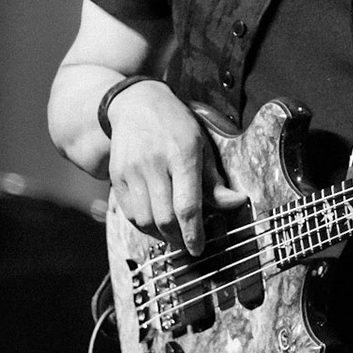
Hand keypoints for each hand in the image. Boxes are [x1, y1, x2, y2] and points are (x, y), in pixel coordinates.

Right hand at [104, 80, 245, 254]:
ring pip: (145, 220)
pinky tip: (155, 221)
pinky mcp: (116, 176)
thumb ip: (215, 180)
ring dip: (160, 234)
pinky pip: (130, 213)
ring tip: (173, 233)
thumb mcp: (202, 146)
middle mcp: (154, 164)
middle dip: (179, 238)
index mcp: (182, 155)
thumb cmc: (176, 126)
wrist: (137, 104)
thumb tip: (236, 203)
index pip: (187, 206)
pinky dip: (143, 224)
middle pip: (165, 218)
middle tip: (188, 242)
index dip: (194, 233)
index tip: (199, 248)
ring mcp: (132, 171)